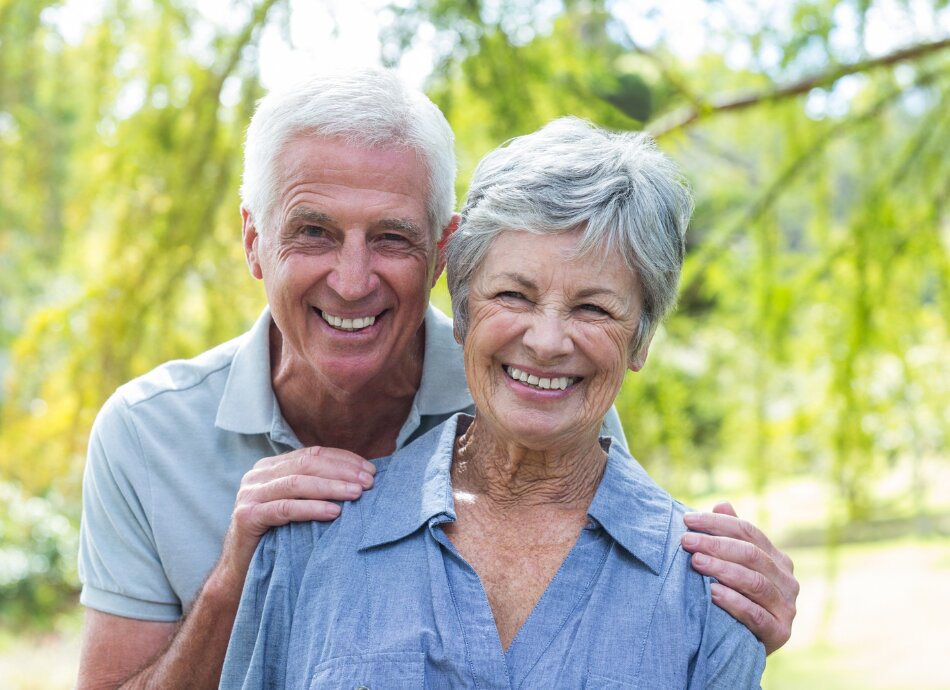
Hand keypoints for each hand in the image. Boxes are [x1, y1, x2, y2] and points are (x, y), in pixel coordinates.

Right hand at [217, 446, 375, 589]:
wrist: (243, 572)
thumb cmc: (278, 537)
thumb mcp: (297, 505)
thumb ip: (316, 487)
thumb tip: (360, 478)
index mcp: (271, 467)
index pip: (313, 454)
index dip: (344, 459)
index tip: (370, 470)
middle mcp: (258, 475)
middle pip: (307, 464)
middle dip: (342, 471)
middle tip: (368, 482)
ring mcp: (249, 494)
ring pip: (297, 483)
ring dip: (331, 487)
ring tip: (357, 494)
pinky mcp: (247, 516)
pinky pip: (285, 508)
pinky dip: (312, 508)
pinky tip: (334, 513)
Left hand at [681, 502, 798, 654]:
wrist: (743, 646)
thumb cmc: (735, 598)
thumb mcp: (733, 567)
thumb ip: (730, 537)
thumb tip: (722, 504)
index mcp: (778, 559)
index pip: (748, 532)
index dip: (717, 523)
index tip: (687, 520)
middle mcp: (787, 581)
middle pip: (751, 554)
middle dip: (715, 544)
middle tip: (686, 541)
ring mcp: (787, 607)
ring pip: (754, 582)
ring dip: (722, 569)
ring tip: (695, 562)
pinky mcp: (780, 632)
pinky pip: (755, 614)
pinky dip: (733, 601)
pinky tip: (711, 592)